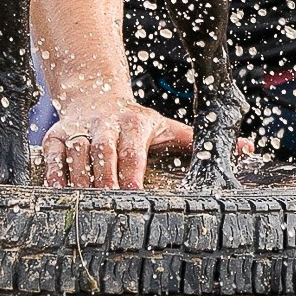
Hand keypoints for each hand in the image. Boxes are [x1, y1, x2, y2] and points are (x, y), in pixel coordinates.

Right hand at [41, 94, 193, 189]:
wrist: (96, 95)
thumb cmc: (136, 123)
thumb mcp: (166, 127)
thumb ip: (195, 140)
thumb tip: (242, 148)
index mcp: (135, 123)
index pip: (133, 148)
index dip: (132, 171)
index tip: (134, 193)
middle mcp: (105, 123)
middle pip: (104, 149)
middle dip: (105, 175)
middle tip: (108, 200)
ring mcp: (79, 128)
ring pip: (77, 152)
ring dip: (79, 177)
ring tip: (83, 201)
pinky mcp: (57, 134)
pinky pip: (52, 153)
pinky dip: (52, 172)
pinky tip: (57, 192)